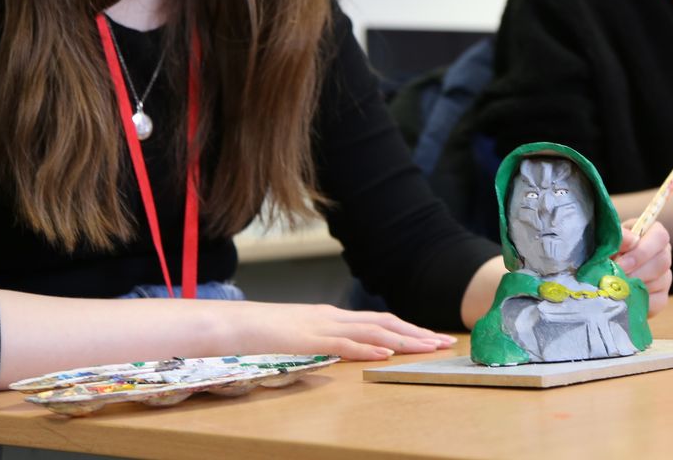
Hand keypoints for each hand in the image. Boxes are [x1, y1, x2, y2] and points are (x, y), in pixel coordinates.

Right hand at [236, 303, 456, 360]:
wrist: (229, 325)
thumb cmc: (259, 335)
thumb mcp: (297, 338)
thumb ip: (319, 344)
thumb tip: (339, 356)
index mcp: (330, 317)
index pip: (377, 321)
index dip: (406, 328)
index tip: (430, 337)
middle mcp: (331, 317)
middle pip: (383, 322)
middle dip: (415, 332)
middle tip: (443, 342)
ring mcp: (320, 326)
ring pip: (371, 330)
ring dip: (403, 339)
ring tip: (427, 347)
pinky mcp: (307, 339)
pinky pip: (343, 343)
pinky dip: (367, 347)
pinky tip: (387, 352)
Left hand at [614, 221, 672, 314]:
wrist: (602, 271)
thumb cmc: (607, 249)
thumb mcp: (610, 239)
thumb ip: (620, 236)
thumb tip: (631, 240)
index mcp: (653, 234)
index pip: (660, 236)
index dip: (642, 250)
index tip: (621, 261)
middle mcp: (663, 254)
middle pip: (663, 261)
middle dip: (637, 271)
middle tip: (616, 277)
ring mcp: (665, 277)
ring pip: (660, 282)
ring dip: (636, 285)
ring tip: (616, 286)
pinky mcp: (661, 297)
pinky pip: (657, 302)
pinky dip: (639, 301)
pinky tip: (624, 298)